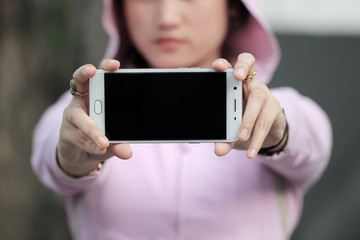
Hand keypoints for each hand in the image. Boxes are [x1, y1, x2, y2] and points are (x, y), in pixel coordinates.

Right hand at [57, 59, 132, 176]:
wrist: (80, 155)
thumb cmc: (100, 137)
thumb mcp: (114, 139)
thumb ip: (120, 143)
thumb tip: (127, 153)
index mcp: (95, 95)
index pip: (99, 76)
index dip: (105, 67)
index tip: (115, 65)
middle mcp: (81, 101)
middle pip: (79, 81)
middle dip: (84, 73)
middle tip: (92, 70)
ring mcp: (71, 116)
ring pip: (79, 116)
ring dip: (92, 129)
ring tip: (104, 141)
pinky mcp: (65, 132)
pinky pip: (77, 136)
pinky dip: (90, 143)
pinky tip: (99, 149)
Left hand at [212, 53, 286, 158]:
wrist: (265, 134)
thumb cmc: (242, 123)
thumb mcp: (230, 130)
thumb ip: (223, 138)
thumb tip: (219, 151)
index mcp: (233, 84)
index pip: (229, 66)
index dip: (224, 63)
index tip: (217, 66)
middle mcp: (249, 84)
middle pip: (249, 68)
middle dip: (242, 68)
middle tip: (237, 77)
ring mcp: (263, 94)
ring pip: (257, 99)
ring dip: (248, 119)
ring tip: (240, 137)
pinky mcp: (274, 109)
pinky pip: (265, 122)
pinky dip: (256, 138)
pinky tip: (251, 152)